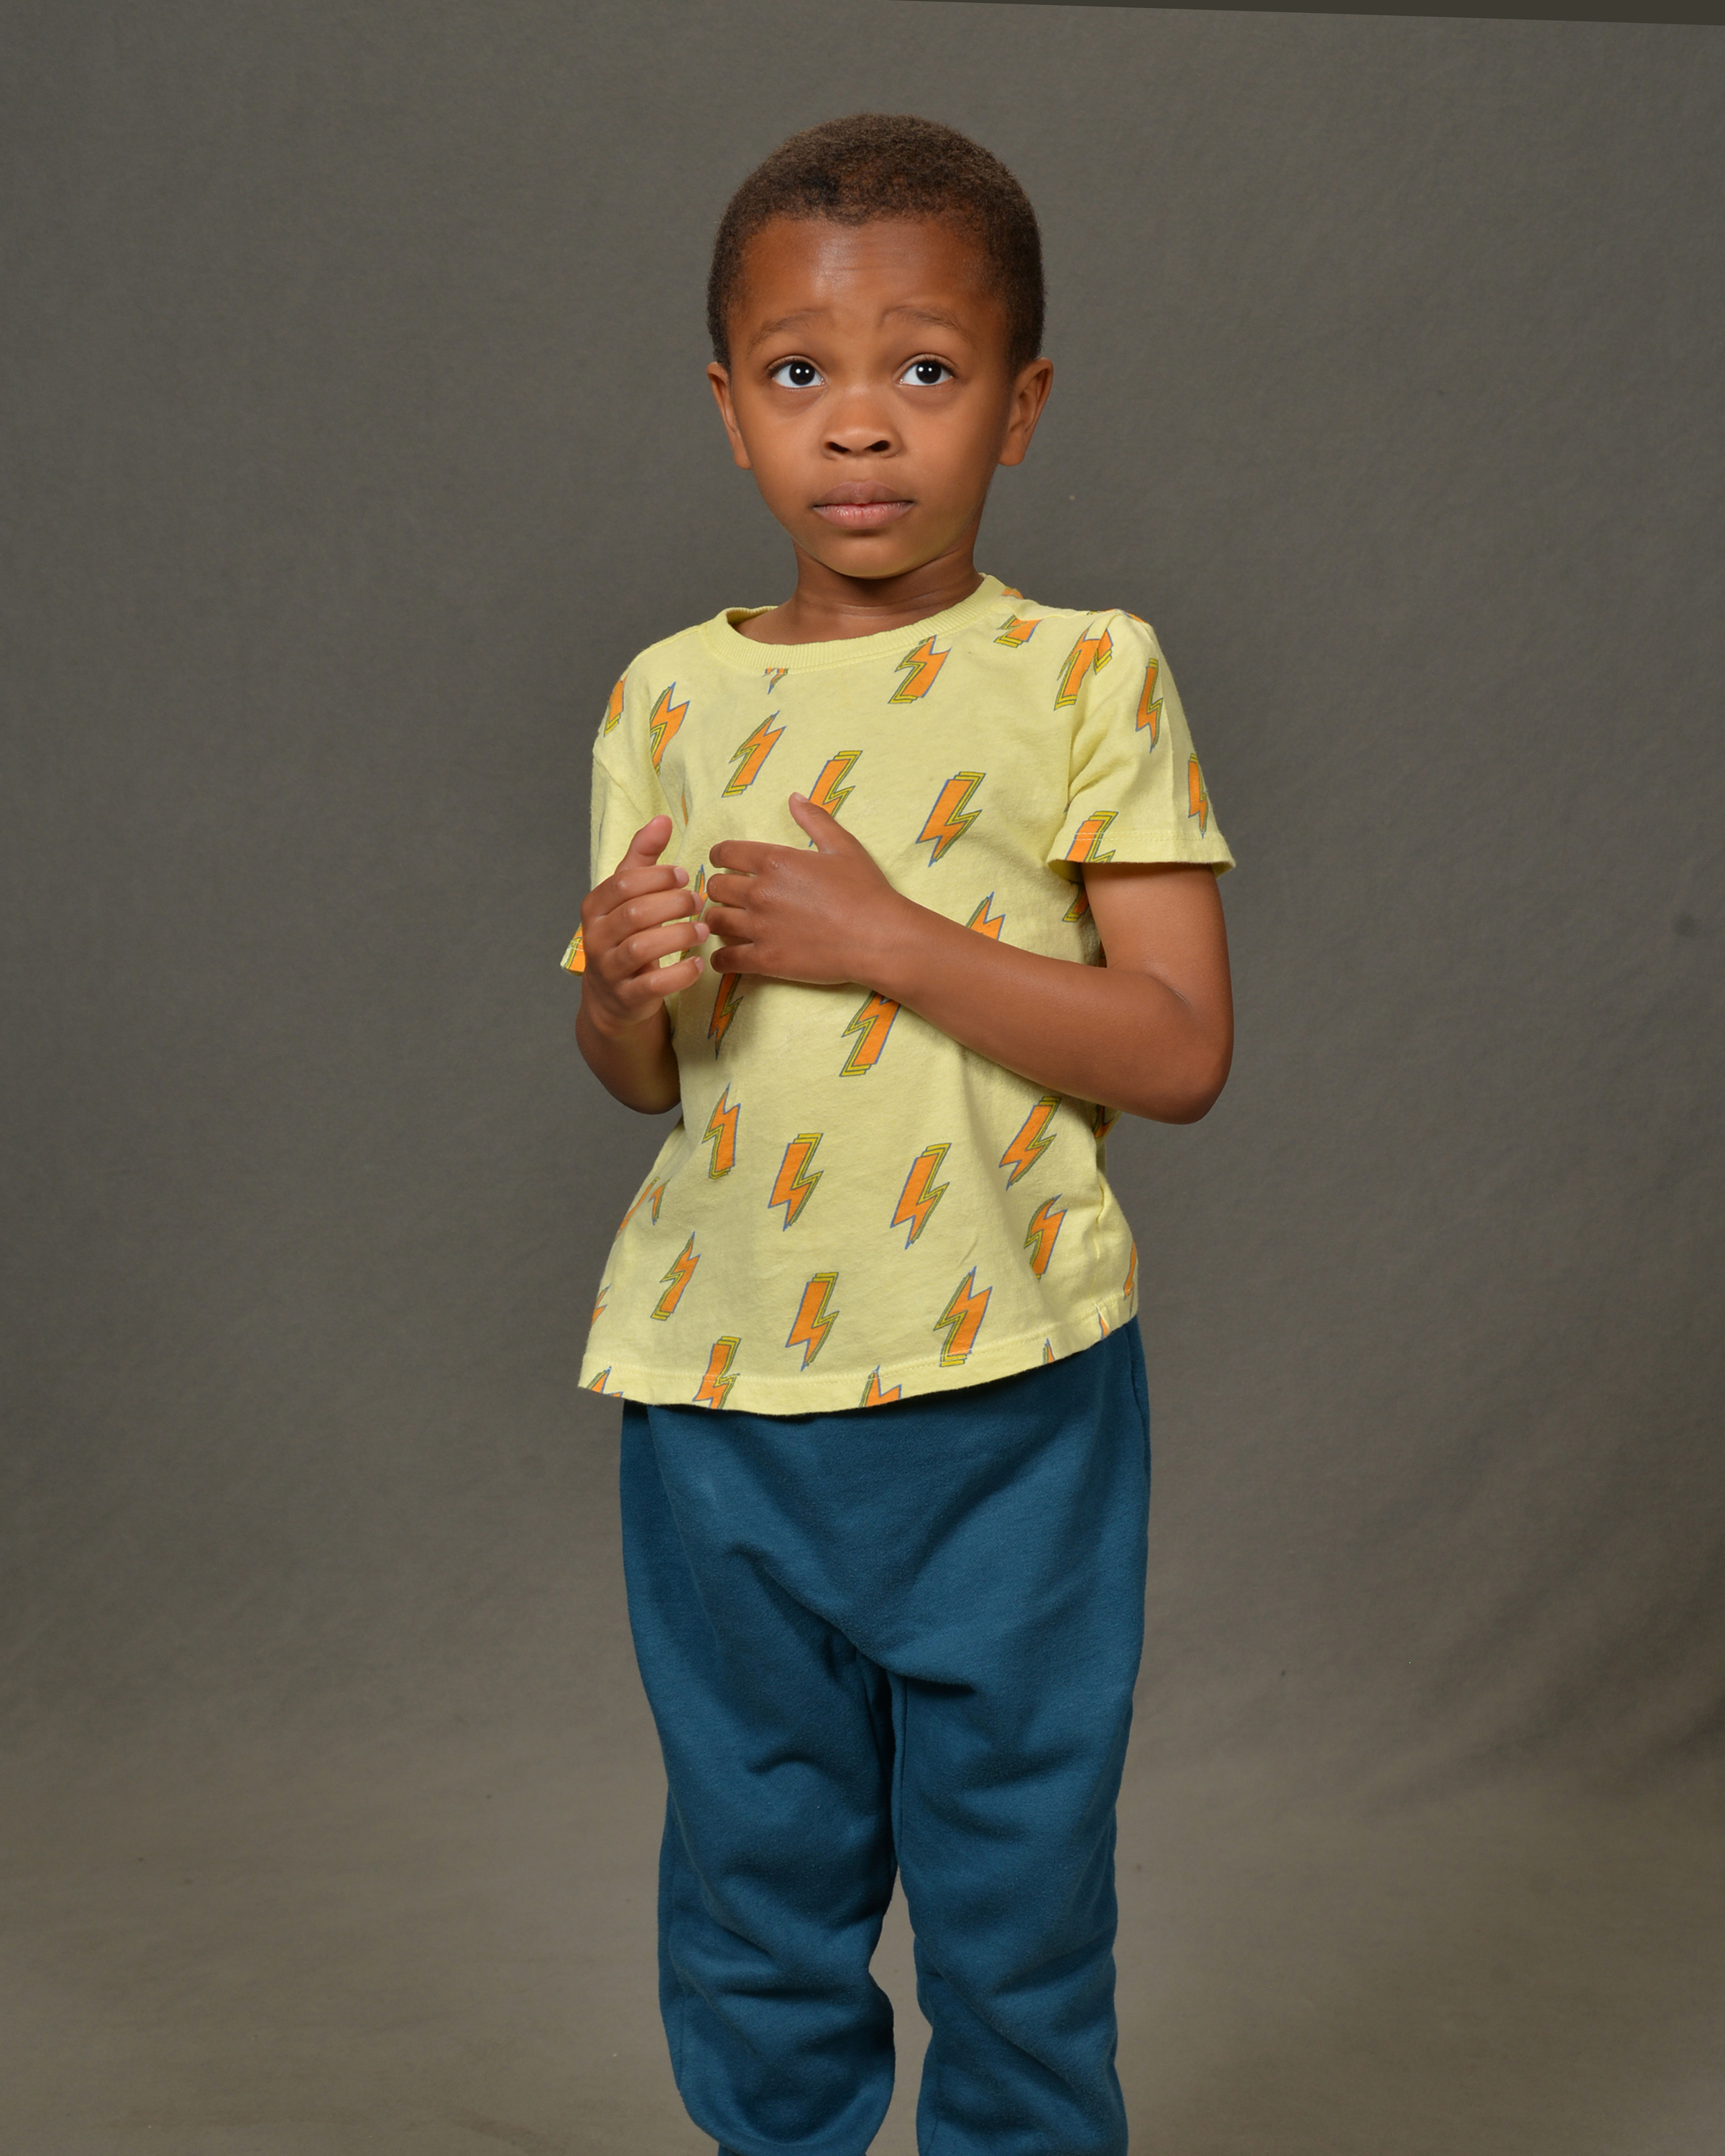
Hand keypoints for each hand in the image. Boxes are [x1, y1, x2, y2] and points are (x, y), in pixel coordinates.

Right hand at [578, 815, 708, 1038]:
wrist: (612, 997)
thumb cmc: (626, 935)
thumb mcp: (628, 895)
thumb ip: (643, 857)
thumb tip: (662, 819)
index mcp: (595, 907)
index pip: (624, 883)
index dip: (657, 876)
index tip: (683, 875)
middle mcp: (596, 937)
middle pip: (635, 913)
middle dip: (672, 904)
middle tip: (698, 900)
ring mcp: (609, 969)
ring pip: (643, 948)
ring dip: (680, 935)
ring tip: (703, 929)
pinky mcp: (627, 996)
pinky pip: (654, 985)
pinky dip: (680, 973)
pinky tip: (698, 963)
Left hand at [703, 794, 910, 984]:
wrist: (879, 937)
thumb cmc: (865, 890)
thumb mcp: (843, 846)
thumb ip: (814, 820)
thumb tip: (794, 797)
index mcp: (775, 861)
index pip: (725, 853)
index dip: (719, 856)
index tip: (721, 862)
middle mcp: (760, 892)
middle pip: (715, 888)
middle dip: (719, 889)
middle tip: (729, 895)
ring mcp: (760, 928)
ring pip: (714, 921)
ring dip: (716, 920)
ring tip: (726, 923)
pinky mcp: (765, 960)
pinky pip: (725, 959)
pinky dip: (720, 959)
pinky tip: (726, 957)